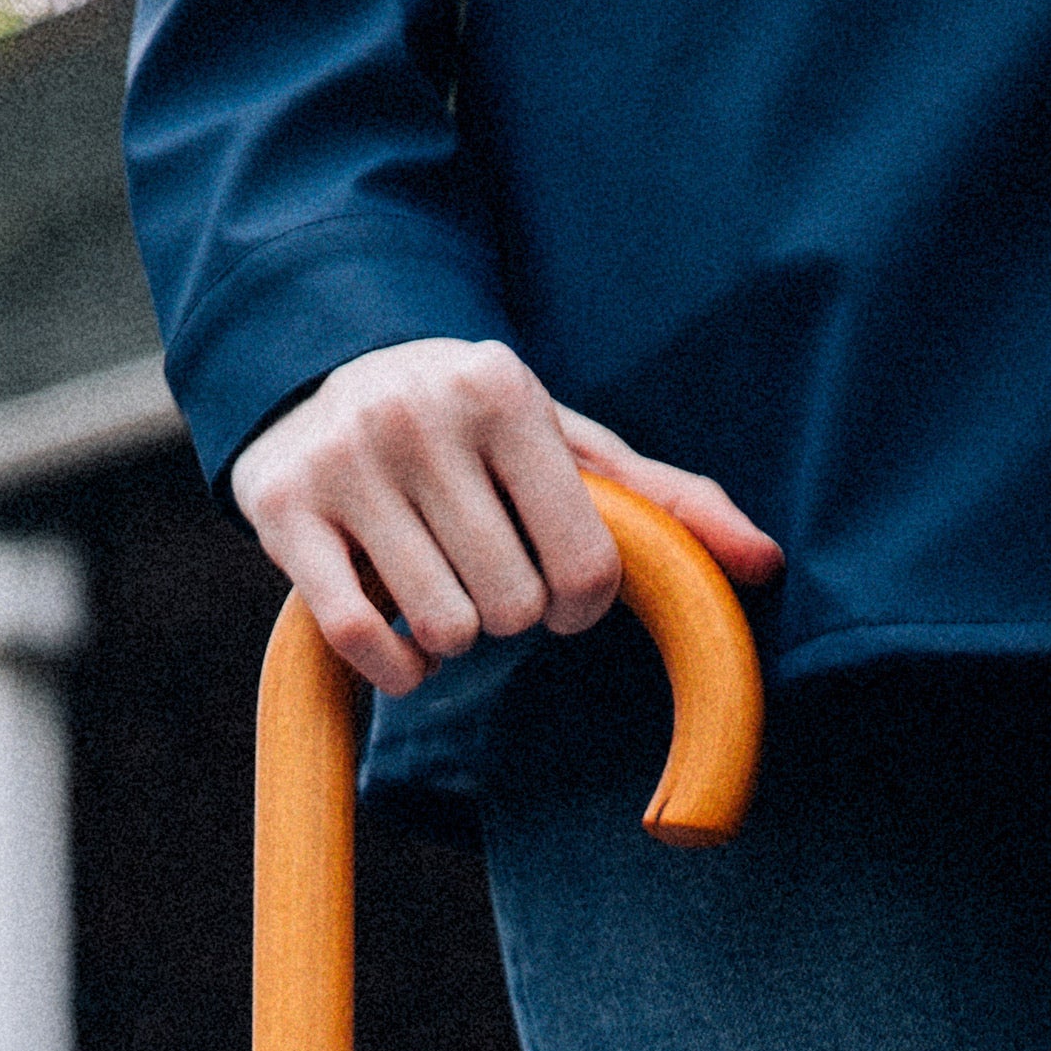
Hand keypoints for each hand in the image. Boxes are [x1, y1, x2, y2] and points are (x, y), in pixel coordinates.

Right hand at [231, 337, 782, 699]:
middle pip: (513, 606)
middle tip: (486, 578)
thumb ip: (667, 505)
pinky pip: (362, 638)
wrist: (320, 381)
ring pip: (444, 629)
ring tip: (439, 590)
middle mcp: (417, 413)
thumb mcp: (568, 448)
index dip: (581, 605)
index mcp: (502, 389)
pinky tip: (401, 644)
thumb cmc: (473, 436)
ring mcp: (344, 460)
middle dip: (511, 614)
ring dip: (454, 639)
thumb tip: (768, 562)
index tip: (558, 589)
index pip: (585, 563)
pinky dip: (397, 668)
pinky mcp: (283, 512)